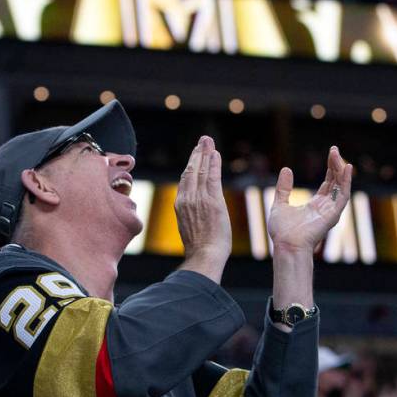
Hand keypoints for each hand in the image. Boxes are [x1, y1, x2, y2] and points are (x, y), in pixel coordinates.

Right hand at [174, 136, 231, 268]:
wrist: (204, 255)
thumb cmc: (199, 249)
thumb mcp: (189, 228)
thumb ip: (190, 216)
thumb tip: (194, 215)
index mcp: (180, 205)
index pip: (186, 180)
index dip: (190, 165)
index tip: (195, 155)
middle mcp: (187, 199)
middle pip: (191, 171)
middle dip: (197, 154)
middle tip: (202, 141)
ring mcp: (199, 199)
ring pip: (201, 170)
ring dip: (205, 153)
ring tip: (208, 141)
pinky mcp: (212, 200)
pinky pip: (212, 177)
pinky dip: (213, 163)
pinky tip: (215, 153)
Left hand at [268, 146, 351, 253]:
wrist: (286, 245)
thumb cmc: (282, 231)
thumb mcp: (280, 203)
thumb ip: (284, 188)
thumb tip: (286, 169)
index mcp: (315, 206)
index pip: (328, 184)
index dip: (330, 169)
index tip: (331, 154)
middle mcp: (326, 208)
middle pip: (336, 183)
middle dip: (336, 166)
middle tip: (334, 149)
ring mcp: (331, 211)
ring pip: (341, 187)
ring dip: (340, 170)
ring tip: (337, 155)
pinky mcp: (333, 215)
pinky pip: (343, 196)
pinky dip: (346, 182)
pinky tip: (346, 169)